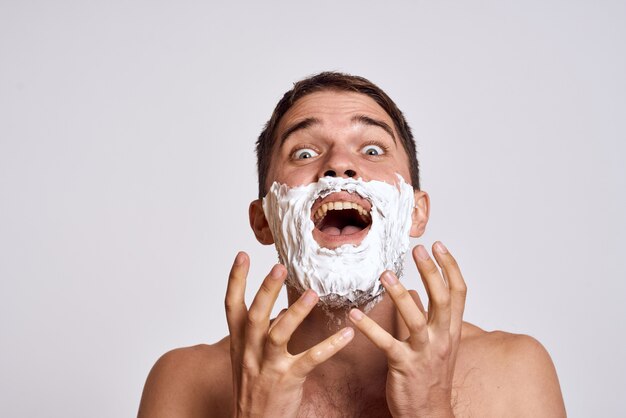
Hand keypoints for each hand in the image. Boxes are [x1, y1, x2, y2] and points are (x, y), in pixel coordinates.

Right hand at [225, 252, 354, 417]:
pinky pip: (310, 360)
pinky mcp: (287, 381)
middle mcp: (249, 352)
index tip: (242, 254)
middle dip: (266, 289)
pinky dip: (328, 346)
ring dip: (295, 313)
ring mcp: (267, 367)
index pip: (231, 306)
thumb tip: (279, 309)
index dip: (236, 280)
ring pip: (278, 334)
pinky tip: (346, 334)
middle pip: (255, 315)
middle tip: (280, 266)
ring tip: (312, 294)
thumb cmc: (254, 388)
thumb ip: (260, 333)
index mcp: (239, 342)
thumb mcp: (248, 358)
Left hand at [348, 242, 466, 417]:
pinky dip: (369, 327)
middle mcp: (442, 339)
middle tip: (419, 250)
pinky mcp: (404, 365)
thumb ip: (431, 319)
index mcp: (452, 332)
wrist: (429, 414)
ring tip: (385, 274)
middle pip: (442, 300)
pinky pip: (385, 342)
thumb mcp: (440, 346)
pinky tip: (354, 314)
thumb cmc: (431, 378)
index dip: (450, 268)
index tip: (439, 246)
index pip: (459, 293)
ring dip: (400, 294)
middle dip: (431, 272)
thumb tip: (416, 292)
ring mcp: (424, 353)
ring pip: (415, 319)